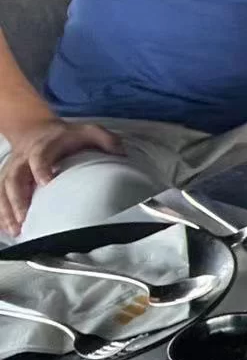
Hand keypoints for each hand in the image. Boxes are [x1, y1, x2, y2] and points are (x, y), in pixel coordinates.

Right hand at [0, 119, 121, 235]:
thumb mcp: (88, 131)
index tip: (45, 182)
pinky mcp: (6, 179)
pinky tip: (6, 229)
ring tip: (15, 229)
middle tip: (24, 217)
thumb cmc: (65, 136)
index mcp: (43, 146)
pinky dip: (1, 213)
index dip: (40, 168)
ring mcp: (12, 170)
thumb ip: (105, 140)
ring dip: (6, 210)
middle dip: (17, 199)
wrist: (35, 129)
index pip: (39, 157)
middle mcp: (23, 159)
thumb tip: (121, 154)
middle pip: (14, 178)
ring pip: (2, 190)